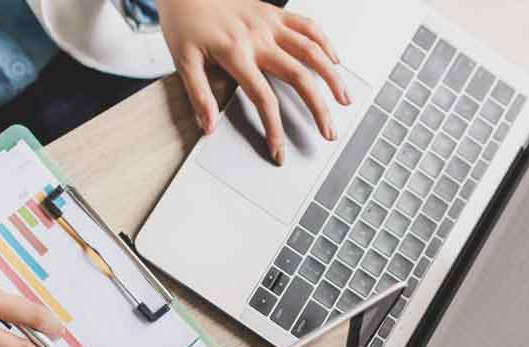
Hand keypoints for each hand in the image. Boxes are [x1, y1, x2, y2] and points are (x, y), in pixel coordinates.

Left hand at [157, 0, 350, 162]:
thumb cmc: (185, 22)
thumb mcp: (183, 61)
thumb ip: (199, 95)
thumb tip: (209, 126)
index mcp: (236, 54)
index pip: (263, 99)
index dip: (274, 129)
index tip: (279, 150)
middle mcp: (258, 37)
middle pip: (298, 76)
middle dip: (318, 108)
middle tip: (328, 131)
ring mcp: (270, 23)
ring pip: (311, 49)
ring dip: (332, 76)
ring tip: (344, 99)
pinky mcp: (274, 12)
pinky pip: (307, 25)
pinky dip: (325, 42)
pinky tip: (335, 60)